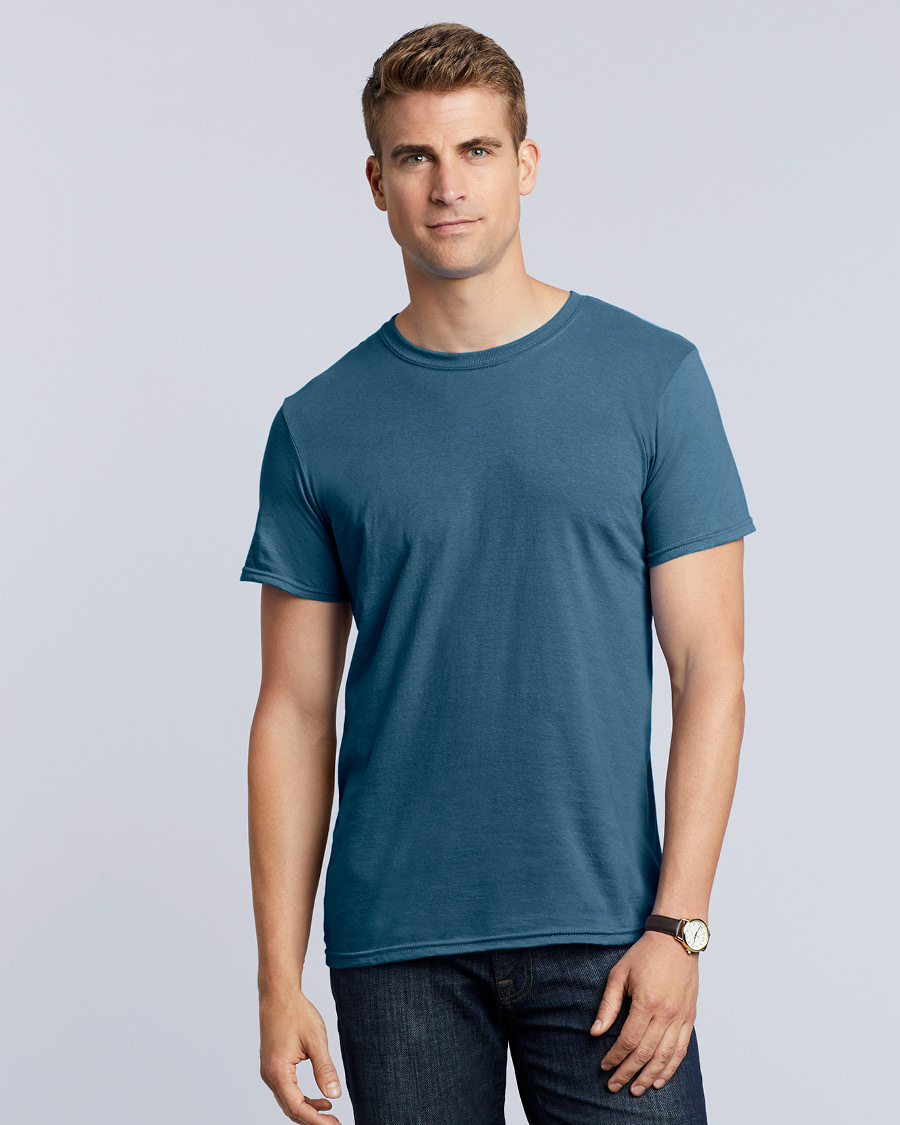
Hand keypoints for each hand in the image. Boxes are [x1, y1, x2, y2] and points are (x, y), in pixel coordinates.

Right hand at [259, 987, 343, 1122]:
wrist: (278, 994)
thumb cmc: (296, 1012)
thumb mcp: (316, 1039)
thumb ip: (325, 1069)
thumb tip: (335, 1095)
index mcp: (278, 1070)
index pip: (297, 1107)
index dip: (316, 1120)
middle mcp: (270, 1075)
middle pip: (291, 1109)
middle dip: (313, 1120)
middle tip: (336, 1124)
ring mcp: (269, 1071)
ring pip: (288, 1102)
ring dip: (308, 1111)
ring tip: (330, 1113)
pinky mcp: (272, 1066)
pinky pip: (286, 1091)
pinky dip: (302, 1099)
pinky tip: (319, 1098)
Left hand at [589, 930, 698, 1096]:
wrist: (676, 940)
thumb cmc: (644, 955)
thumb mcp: (619, 974)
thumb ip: (608, 1005)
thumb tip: (595, 1031)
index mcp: (646, 1002)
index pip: (629, 1040)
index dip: (615, 1057)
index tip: (603, 1066)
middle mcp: (666, 1013)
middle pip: (646, 1053)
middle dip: (628, 1072)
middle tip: (614, 1085)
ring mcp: (681, 1017)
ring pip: (666, 1056)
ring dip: (649, 1076)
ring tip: (636, 1090)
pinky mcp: (690, 1017)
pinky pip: (682, 1049)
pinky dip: (671, 1068)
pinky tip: (660, 1079)